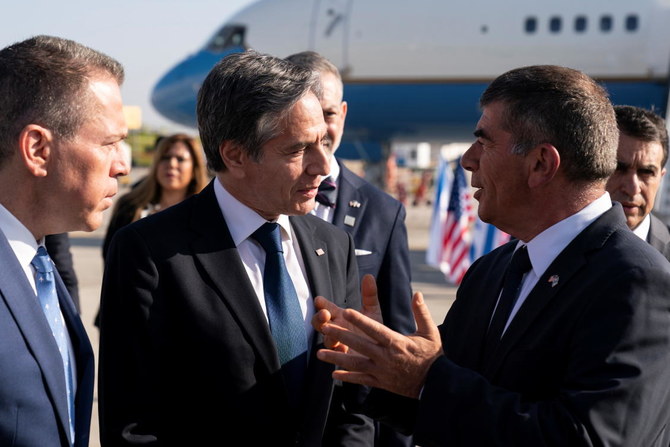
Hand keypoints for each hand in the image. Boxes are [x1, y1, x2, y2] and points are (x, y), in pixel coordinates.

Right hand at [312, 274, 383, 351]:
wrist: (381, 352)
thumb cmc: (373, 329)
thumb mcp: (372, 312)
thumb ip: (369, 295)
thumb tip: (368, 276)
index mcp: (341, 317)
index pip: (327, 308)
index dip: (322, 304)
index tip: (319, 300)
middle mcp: (336, 330)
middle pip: (320, 324)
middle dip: (319, 319)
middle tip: (324, 314)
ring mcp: (338, 344)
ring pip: (326, 341)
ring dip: (328, 337)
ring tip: (333, 336)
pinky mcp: (343, 359)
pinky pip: (336, 357)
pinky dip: (336, 354)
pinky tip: (342, 350)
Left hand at [316, 291, 442, 398]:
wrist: (435, 384)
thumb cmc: (432, 355)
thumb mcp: (430, 332)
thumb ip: (421, 312)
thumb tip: (417, 293)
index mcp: (396, 342)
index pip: (375, 329)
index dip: (360, 320)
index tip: (346, 311)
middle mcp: (386, 357)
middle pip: (359, 344)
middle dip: (341, 335)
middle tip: (324, 326)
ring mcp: (381, 371)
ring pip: (355, 364)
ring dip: (336, 358)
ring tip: (319, 353)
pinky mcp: (380, 382)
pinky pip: (361, 379)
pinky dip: (347, 378)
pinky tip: (334, 375)